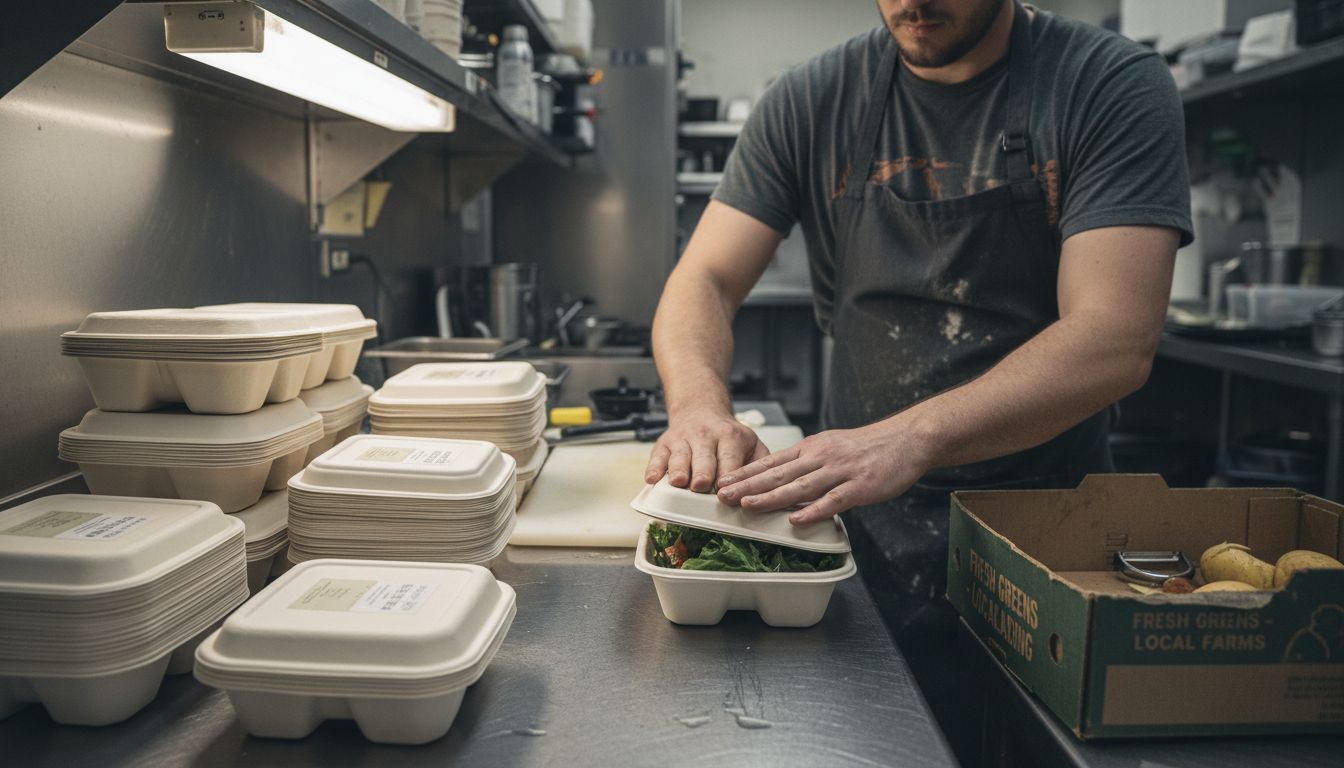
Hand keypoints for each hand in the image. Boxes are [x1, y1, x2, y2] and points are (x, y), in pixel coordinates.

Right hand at [644, 410, 766, 491]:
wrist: (701, 410)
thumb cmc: (729, 437)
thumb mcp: (752, 444)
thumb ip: (762, 465)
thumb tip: (771, 491)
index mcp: (731, 437)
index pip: (731, 460)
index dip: (729, 478)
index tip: (728, 493)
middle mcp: (706, 436)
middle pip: (704, 458)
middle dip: (704, 473)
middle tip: (702, 486)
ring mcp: (683, 439)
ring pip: (680, 456)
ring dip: (679, 470)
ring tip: (680, 482)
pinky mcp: (664, 443)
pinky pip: (657, 456)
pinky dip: (654, 468)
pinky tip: (653, 478)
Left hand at [715, 422, 930, 524]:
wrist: (907, 439)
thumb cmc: (869, 447)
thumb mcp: (831, 446)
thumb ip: (808, 463)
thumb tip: (783, 478)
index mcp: (812, 449)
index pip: (772, 461)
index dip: (746, 473)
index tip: (723, 482)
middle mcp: (820, 457)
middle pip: (778, 473)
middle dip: (748, 485)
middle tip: (722, 496)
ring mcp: (839, 471)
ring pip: (799, 486)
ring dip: (771, 497)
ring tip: (747, 506)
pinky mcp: (859, 486)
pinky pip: (832, 501)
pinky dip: (813, 511)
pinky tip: (796, 520)